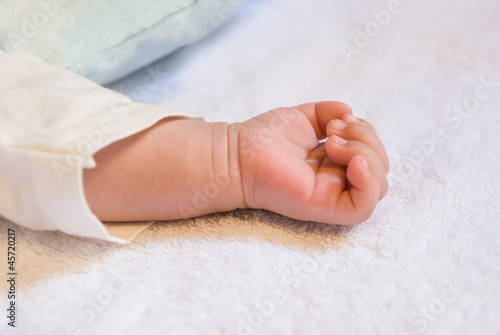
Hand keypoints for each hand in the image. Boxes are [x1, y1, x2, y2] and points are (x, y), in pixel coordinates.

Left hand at [236, 101, 388, 224]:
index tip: (336, 122)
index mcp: (337, 163)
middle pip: (381, 169)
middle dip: (366, 141)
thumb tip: (349, 111)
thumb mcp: (305, 117)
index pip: (374, 155)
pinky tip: (353, 162)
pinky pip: (363, 207)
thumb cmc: (267, 137)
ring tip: (332, 143)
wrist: (240, 152)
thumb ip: (330, 112)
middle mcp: (339, 181)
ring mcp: (333, 196)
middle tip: (332, 132)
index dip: (366, 134)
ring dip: (365, 154)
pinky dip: (368, 182)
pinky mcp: (324, 207)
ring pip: (378, 187)